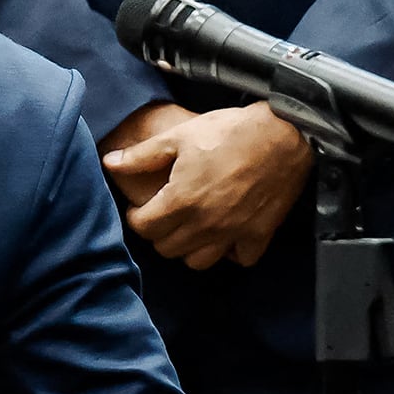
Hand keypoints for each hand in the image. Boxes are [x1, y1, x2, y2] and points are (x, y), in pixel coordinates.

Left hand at [109, 102, 312, 269]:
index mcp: (181, 201)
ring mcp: (233, 233)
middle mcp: (205, 224)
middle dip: (158, 233)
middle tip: (162, 214)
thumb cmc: (229, 131)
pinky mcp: (259, 235)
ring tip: (189, 226)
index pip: (143, 228)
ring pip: (197, 262)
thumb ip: (141, 155)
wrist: (284, 133)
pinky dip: (228, 252)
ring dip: (188, 247)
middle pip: (167, 248)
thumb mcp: (179, 136)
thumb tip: (109, 163)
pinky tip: (224, 234)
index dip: (135, 217)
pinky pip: (237, 259)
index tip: (139, 207)